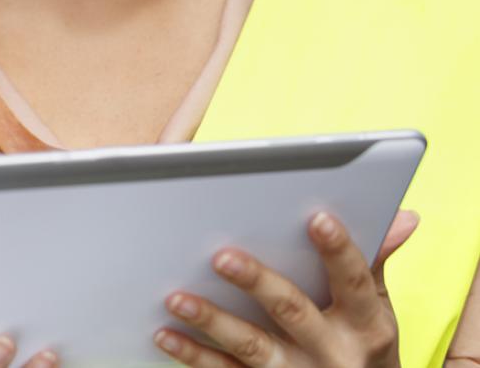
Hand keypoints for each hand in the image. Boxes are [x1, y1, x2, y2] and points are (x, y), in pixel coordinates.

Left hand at [153, 209, 418, 367]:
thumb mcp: (379, 311)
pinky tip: (166, 334)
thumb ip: (376, 261)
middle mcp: (333, 352)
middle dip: (257, 282)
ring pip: (253, 347)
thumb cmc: (363, 347)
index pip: (355, 282)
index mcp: (366, 324)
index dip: (339, 250)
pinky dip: (194, 356)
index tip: (317, 218)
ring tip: (177, 298)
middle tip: (221, 255)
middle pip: (293, 311)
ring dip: (212, 321)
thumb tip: (404, 216)